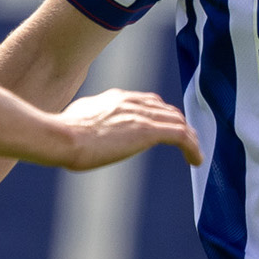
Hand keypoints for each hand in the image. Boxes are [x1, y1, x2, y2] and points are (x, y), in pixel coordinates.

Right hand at [54, 87, 198, 170]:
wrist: (63, 137)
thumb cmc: (62, 134)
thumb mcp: (77, 120)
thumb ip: (89, 120)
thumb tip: (81, 126)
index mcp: (116, 98)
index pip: (148, 102)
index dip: (161, 115)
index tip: (165, 127)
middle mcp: (131, 102)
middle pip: (166, 110)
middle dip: (179, 124)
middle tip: (186, 141)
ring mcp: (140, 115)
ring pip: (177, 122)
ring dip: (189, 137)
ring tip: (195, 153)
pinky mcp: (147, 131)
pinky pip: (180, 136)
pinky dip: (192, 147)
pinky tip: (196, 160)